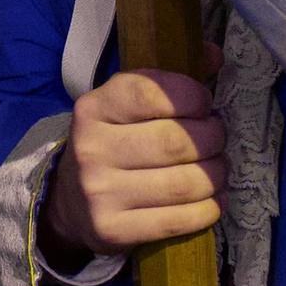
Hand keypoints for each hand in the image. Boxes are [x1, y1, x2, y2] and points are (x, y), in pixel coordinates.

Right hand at [38, 64, 225, 269]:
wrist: (69, 201)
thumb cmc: (110, 142)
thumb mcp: (124, 104)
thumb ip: (168, 78)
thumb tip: (214, 55)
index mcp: (92, 108)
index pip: (148, 93)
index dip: (189, 95)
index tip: (205, 102)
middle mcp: (91, 149)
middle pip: (175, 142)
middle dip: (211, 137)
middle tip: (217, 138)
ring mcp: (100, 193)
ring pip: (183, 183)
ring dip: (215, 174)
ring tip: (216, 168)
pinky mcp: (114, 230)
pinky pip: (179, 220)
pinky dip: (207, 209)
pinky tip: (211, 200)